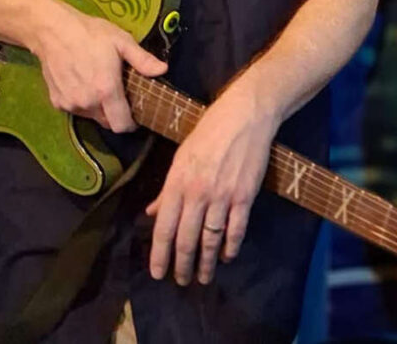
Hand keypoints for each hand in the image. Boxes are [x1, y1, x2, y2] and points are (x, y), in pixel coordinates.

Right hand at [28, 0, 166, 131]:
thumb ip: (142, 60)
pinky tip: (83, 82)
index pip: (121, 125)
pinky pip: (76, 109)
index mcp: (106, 91)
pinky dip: (83, 102)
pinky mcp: (56, 102)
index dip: (131, 124)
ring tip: (101, 84)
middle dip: (116, 113)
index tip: (136, 115)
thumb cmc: (91, 34)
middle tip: (120, 93)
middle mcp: (87, 103)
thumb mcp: (122, 41)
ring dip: (99, 107)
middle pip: (107, 122)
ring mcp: (70, 104)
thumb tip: (163, 70)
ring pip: (91, 116)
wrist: (53, 31)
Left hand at [146, 80, 279, 285]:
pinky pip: (236, 230)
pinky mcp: (244, 196)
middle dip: (182, 265)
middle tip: (181, 281)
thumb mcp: (181, 157)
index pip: (163, 228)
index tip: (158, 273)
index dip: (159, 255)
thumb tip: (152, 212)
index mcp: (177, 182)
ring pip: (210, 240)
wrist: (245, 116)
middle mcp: (197, 193)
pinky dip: (231, 247)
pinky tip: (227, 256)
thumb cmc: (209, 132)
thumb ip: (168, 189)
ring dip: (206, 263)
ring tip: (204, 277)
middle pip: (186, 240)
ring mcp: (222, 196)